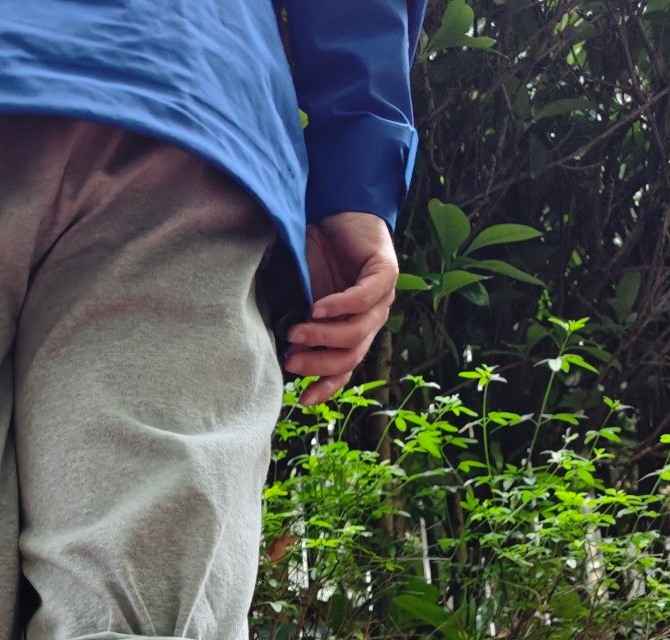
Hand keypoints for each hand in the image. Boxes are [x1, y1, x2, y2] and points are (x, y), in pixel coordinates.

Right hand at [286, 212, 399, 404]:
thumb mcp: (303, 295)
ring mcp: (382, 297)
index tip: (303, 400)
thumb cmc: (317, 252)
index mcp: (354, 327)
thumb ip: (300, 323)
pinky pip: (363, 298)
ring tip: (296, 332)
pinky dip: (339, 306)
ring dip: (323, 337)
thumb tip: (284, 355)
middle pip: (350, 355)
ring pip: (356, 332)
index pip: (345, 366)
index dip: (327, 386)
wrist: (336, 208)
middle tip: (291, 361)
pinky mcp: (386, 273)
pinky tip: (316, 308)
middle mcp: (372, 317)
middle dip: (319, 363)